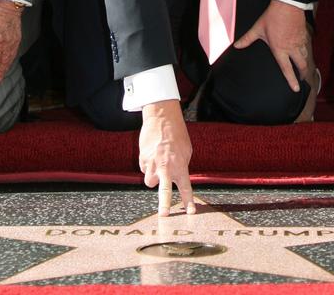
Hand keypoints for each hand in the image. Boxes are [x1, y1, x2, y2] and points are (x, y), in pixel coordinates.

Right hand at [139, 99, 195, 215]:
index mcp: (179, 165)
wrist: (161, 117)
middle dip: (164, 204)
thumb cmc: (176, 133)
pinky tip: (152, 153)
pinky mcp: (142, 159)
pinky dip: (148, 165)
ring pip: (150, 181)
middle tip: (164, 215)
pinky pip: (145, 169)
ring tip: (157, 165)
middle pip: (164, 191)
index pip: (185, 187)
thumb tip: (177, 176)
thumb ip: (182, 166)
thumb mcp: (186, 150)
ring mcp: (152, 164)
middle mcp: (166, 167)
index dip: (188, 201)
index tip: (191, 213)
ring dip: (153, 177)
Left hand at [234, 0, 309, 91]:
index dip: (291, 80)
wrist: (287, 4)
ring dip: (304, 63)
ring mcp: (300, 41)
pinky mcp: (304, 35)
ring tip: (302, 66)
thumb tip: (236, 46)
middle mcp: (292, 48)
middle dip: (302, 74)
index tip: (296, 89)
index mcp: (280, 49)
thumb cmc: (272, 17)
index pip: (287, 69)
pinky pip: (307, 46)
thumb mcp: (258, 29)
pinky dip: (306, 51)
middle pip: (302, 65)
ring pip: (306, 56)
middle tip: (301, 79)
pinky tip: (303, 51)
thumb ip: (247, 39)